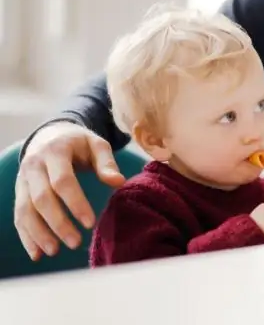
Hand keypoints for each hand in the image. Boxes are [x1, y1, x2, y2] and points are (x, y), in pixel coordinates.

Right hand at [15, 122, 125, 259]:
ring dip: (38, 233)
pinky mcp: (19, 191)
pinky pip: (18, 215)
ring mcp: (23, 179)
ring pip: (25, 210)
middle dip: (57, 223)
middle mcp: (34, 165)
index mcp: (55, 151)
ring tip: (55, 252)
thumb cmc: (79, 143)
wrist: (51, 134)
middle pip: (41, 198)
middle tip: (76, 243)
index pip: (62, 181)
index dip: (75, 203)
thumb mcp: (96, 144)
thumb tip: (118, 182)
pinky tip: (37, 254)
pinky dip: (26, 236)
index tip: (90, 223)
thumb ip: (107, 163)